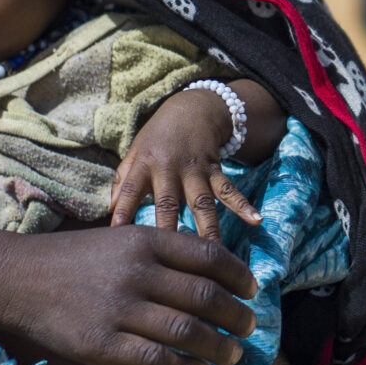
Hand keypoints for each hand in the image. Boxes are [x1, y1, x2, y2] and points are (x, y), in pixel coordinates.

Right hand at [0, 223, 257, 364]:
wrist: (15, 278)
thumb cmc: (71, 259)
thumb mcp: (117, 239)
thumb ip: (158, 251)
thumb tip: (207, 270)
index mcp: (143, 240)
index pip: (208, 255)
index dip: (238, 275)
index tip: (252, 289)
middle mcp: (136, 271)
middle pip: (206, 296)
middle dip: (236, 315)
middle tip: (249, 326)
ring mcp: (119, 309)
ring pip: (188, 331)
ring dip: (220, 346)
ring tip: (234, 355)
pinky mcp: (101, 345)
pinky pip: (158, 360)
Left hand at [110, 86, 262, 240]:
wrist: (191, 108)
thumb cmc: (157, 138)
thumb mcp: (134, 153)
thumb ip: (122, 182)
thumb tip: (110, 211)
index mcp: (145, 165)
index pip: (130, 190)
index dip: (123, 210)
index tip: (118, 235)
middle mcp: (170, 169)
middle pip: (168, 202)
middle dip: (168, 228)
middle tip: (168, 256)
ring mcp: (195, 170)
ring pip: (202, 203)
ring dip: (208, 228)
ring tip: (214, 252)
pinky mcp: (215, 170)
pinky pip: (230, 190)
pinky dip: (243, 205)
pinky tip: (256, 220)